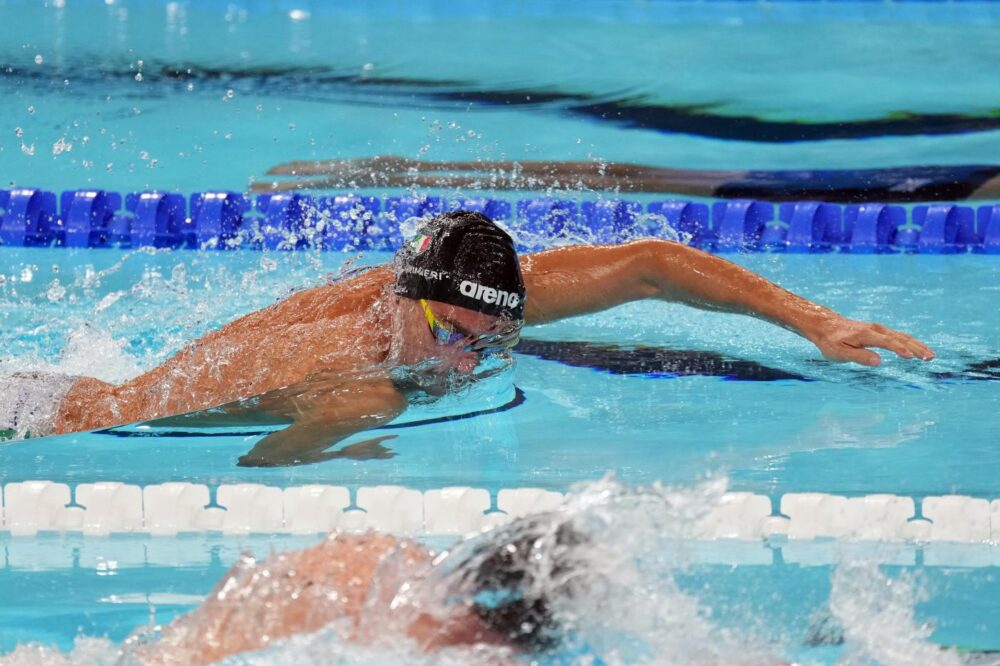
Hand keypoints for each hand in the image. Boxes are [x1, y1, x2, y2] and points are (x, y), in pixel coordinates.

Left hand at [810, 316, 934, 366]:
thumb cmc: (831, 342)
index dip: (899, 349)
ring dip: (917, 345)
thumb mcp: (840, 352)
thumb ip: (859, 356)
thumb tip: (879, 361)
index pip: (886, 342)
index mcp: (866, 334)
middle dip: (916, 348)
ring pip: (902, 336)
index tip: (911, 357)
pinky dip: (911, 342)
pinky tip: (919, 349)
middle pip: (900, 338)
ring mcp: (879, 329)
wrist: (825, 325)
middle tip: (930, 358)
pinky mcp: (879, 331)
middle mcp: (875, 329)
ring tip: (931, 355)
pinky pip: (899, 336)